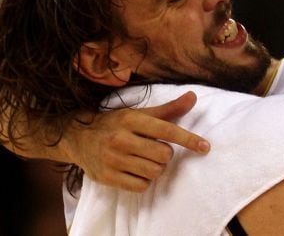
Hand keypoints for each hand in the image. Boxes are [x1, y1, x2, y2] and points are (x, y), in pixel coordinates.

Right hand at [62, 91, 209, 191]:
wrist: (78, 138)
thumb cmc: (116, 124)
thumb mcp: (140, 114)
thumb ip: (169, 110)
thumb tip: (193, 97)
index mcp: (131, 119)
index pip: (166, 130)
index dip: (188, 139)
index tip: (205, 147)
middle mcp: (121, 138)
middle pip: (164, 155)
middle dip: (165, 155)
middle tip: (154, 150)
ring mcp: (112, 159)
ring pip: (154, 172)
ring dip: (155, 169)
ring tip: (143, 160)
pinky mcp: (107, 177)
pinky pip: (141, 186)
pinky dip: (144, 181)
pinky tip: (135, 171)